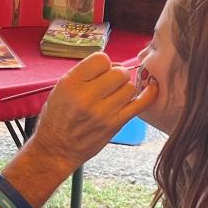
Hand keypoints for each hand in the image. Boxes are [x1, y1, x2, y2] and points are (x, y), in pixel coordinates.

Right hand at [30, 53, 156, 168]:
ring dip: (125, 88)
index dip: (103, 63)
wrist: (56, 149)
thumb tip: (110, 64)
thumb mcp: (61, 89)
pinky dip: (149, 94)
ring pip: (130, 87)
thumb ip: (83, 74)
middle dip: (116, 74)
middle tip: (109, 83)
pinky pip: (141, 104)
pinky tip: (151, 88)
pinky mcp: (115, 125)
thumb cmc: (57, 117)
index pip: (101, 59)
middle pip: (119, 72)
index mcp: (71, 84)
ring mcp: (103, 112)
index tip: (100, 71)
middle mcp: (87, 97)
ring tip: (116, 94)